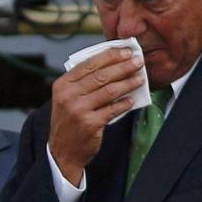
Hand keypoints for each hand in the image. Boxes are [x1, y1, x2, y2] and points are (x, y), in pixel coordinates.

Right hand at [50, 47, 144, 184]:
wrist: (62, 151)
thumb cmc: (68, 122)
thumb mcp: (66, 98)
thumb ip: (82, 83)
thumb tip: (111, 65)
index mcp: (62, 85)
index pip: (88, 64)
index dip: (109, 56)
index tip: (125, 51)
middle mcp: (68, 96)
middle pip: (101, 75)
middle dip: (123, 66)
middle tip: (138, 61)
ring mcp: (78, 110)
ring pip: (109, 91)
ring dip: (128, 82)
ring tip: (140, 78)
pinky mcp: (90, 124)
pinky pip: (112, 110)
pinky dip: (124, 104)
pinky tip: (132, 100)